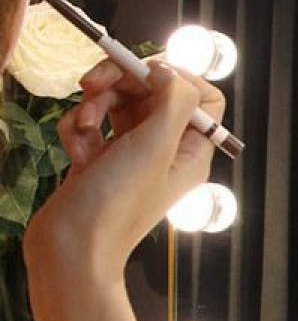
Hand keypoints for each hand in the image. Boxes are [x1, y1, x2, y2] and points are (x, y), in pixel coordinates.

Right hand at [25, 57, 224, 280]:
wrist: (70, 248)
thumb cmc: (117, 204)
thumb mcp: (156, 146)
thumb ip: (174, 101)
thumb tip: (171, 72)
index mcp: (191, 151)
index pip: (203, 100)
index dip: (177, 78)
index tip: (147, 72)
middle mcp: (166, 152)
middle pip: (153, 94)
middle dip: (120, 84)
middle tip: (92, 84)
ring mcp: (132, 156)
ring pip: (118, 106)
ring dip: (95, 106)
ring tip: (83, 126)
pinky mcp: (100, 161)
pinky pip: (92, 126)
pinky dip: (79, 129)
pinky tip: (75, 149)